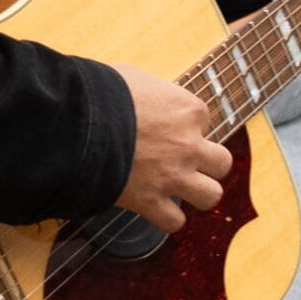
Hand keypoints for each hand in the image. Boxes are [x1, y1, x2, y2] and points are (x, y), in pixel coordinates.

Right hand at [111, 67, 233, 233]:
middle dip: (207, 163)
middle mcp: (188, 145)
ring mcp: (173, 176)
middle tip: (185, 160)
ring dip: (197, 193)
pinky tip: (155, 207)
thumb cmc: (101, 93)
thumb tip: (142, 94)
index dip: (185, 124)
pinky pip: (174, 222)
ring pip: (211, 195)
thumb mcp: (131, 78)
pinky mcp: (151, 201)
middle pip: (222, 162)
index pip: (204, 120)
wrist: (79, 123)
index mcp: (187, 110)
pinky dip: (166, 217)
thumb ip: (149, 89)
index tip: (167, 127)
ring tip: (179, 187)